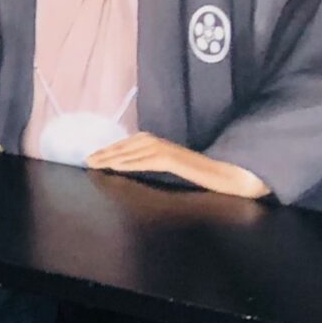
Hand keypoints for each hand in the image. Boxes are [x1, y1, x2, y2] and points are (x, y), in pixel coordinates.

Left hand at [86, 133, 269, 198]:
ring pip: (137, 150)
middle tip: (87, 159)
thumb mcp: (176, 172)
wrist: (234, 179)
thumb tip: (135, 169)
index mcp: (164, 146)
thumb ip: (158, 166)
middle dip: (108, 151)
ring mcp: (173, 152)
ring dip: (115, 156)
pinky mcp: (179, 162)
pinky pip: (151, 160)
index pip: (132, 144)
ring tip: (96, 162)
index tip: (94, 156)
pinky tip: (117, 167)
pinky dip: (132, 162)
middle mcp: (165, 145)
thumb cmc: (206, 177)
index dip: (113, 149)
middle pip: (131, 144)